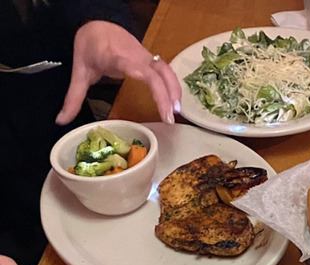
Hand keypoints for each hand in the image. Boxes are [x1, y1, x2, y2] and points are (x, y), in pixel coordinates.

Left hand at [56, 20, 181, 125]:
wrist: (97, 25)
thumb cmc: (89, 48)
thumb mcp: (79, 73)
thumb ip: (73, 98)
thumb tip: (61, 121)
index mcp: (117, 58)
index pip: (137, 68)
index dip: (150, 83)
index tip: (156, 98)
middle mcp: (136, 57)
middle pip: (158, 73)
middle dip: (167, 95)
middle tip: (169, 118)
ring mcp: (146, 56)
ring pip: (167, 71)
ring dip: (174, 91)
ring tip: (175, 113)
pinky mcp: (151, 59)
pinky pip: (167, 72)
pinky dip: (173, 86)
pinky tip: (175, 102)